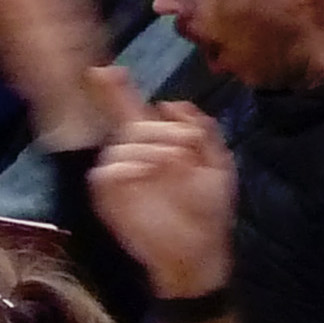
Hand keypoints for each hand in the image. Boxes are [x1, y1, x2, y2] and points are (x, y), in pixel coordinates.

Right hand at [91, 89, 237, 298]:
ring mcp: (119, 176)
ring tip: (173, 167)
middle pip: (134, 122)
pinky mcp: (109, 197)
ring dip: (152, 150)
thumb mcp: (219, 165)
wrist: (198, 253)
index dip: (116, 89)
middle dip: (163, 131)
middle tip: (186, 151)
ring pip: (123, 144)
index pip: (131, 111)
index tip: (104, 69)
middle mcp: (133, 156)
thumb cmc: (209, 212)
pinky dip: (129, 168)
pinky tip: (149, 174)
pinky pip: (107, 171)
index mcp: (157, 145)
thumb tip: (169, 102)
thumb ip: (202, 129)